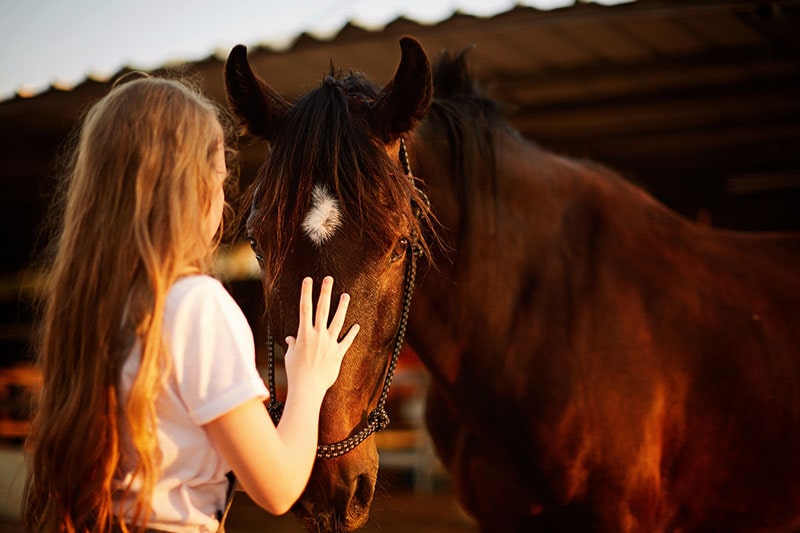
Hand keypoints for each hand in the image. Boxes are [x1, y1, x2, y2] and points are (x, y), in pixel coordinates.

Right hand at [283, 276, 358, 391]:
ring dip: (342, 307)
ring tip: (345, 295)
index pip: (304, 308)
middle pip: (322, 309)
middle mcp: (318, 335)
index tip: (308, 280)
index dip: (306, 293)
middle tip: (328, 279)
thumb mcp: (291, 356)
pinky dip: (352, 333)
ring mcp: (329, 343)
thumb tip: (291, 339)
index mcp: (304, 334)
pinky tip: (357, 325)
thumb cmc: (296, 373)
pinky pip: (347, 341)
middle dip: (325, 292)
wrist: (308, 388)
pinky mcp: (338, 353)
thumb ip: (292, 345)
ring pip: (337, 321)